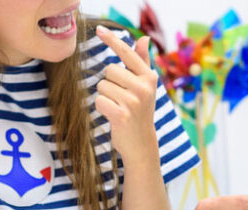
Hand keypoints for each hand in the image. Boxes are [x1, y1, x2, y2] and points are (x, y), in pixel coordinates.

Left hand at [94, 25, 159, 160]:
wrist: (141, 143)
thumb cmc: (140, 110)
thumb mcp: (144, 86)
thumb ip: (142, 61)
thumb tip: (144, 38)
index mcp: (149, 77)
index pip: (127, 53)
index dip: (112, 39)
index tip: (98, 29)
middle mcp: (144, 87)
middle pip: (109, 70)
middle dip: (110, 83)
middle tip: (121, 98)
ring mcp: (133, 101)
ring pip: (102, 86)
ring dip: (105, 96)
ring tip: (118, 107)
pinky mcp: (121, 114)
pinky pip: (99, 100)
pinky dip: (102, 108)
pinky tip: (113, 115)